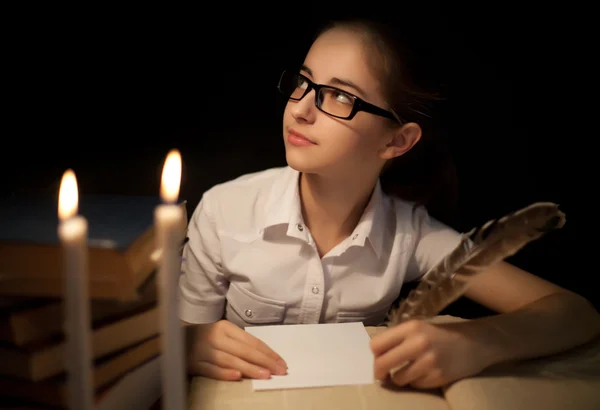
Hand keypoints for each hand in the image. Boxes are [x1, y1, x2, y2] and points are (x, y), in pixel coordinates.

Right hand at [185, 320, 287, 380]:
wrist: (176, 338)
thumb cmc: (207, 337)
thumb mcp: (224, 334)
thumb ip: (241, 343)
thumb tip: (265, 357)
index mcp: (225, 327)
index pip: (251, 341)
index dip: (268, 352)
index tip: (281, 362)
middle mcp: (215, 337)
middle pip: (244, 350)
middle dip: (264, 361)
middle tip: (279, 371)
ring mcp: (204, 350)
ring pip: (230, 360)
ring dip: (249, 368)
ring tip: (265, 375)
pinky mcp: (194, 363)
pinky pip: (212, 370)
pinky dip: (224, 373)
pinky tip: (237, 377)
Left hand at [370, 319, 488, 388]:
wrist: (474, 343)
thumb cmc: (440, 335)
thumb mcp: (418, 329)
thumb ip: (397, 339)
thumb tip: (374, 355)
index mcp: (410, 327)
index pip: (377, 344)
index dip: (373, 355)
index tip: (375, 359)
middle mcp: (418, 343)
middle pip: (382, 363)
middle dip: (378, 372)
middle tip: (381, 375)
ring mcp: (428, 361)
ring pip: (398, 378)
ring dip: (399, 378)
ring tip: (408, 372)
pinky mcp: (437, 376)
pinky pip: (414, 385)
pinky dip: (415, 382)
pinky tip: (424, 374)